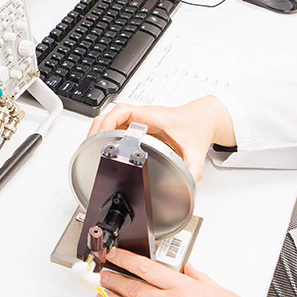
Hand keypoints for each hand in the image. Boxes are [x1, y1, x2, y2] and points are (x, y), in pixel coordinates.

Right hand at [88, 97, 235, 180]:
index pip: (124, 111)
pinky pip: (119, 124)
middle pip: (112, 114)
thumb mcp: (197, 152)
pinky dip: (108, 131)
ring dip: (100, 128)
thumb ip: (193, 171)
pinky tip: (105, 143)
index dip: (109, 121)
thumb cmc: (199, 126)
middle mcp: (145, 116)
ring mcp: (142, 119)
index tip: (102, 135)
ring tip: (93, 144)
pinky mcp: (141, 124)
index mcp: (154, 117)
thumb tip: (185, 185)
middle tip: (91, 144)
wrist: (205, 117)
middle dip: (98, 128)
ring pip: (112, 118)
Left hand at [94, 248, 284, 296]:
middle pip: (134, 288)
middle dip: (114, 279)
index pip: (147, 269)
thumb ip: (200, 280)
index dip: (126, 260)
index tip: (115, 256)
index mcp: (187, 289)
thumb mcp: (222, 292)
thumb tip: (187, 270)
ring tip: (102, 294)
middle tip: (103, 274)